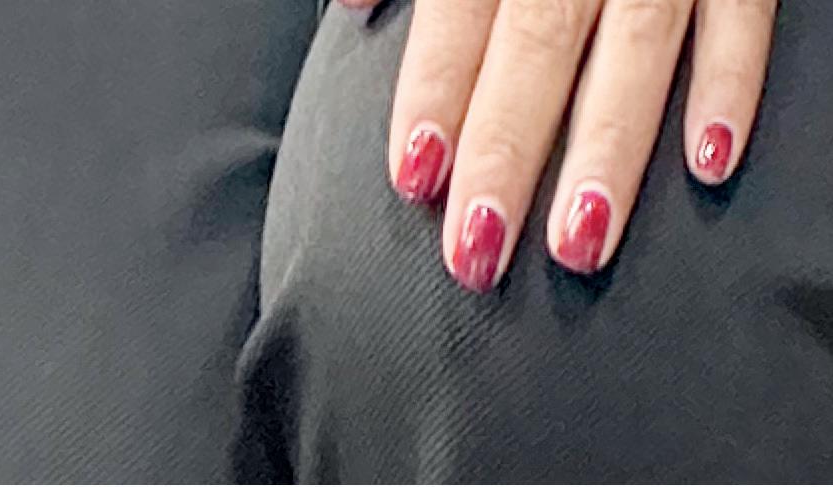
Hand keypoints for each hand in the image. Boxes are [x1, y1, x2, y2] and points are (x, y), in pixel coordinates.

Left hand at [341, 0, 775, 291]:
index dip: (435, 98)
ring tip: (578, 243)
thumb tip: (350, 5)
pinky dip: (732, 82)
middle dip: (508, 154)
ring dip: (608, 150)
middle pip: (538, 52)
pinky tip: (710, 160)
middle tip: (478, 249)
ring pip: (636, 51)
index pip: (459, 19)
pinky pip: (743, 14)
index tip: (415, 178)